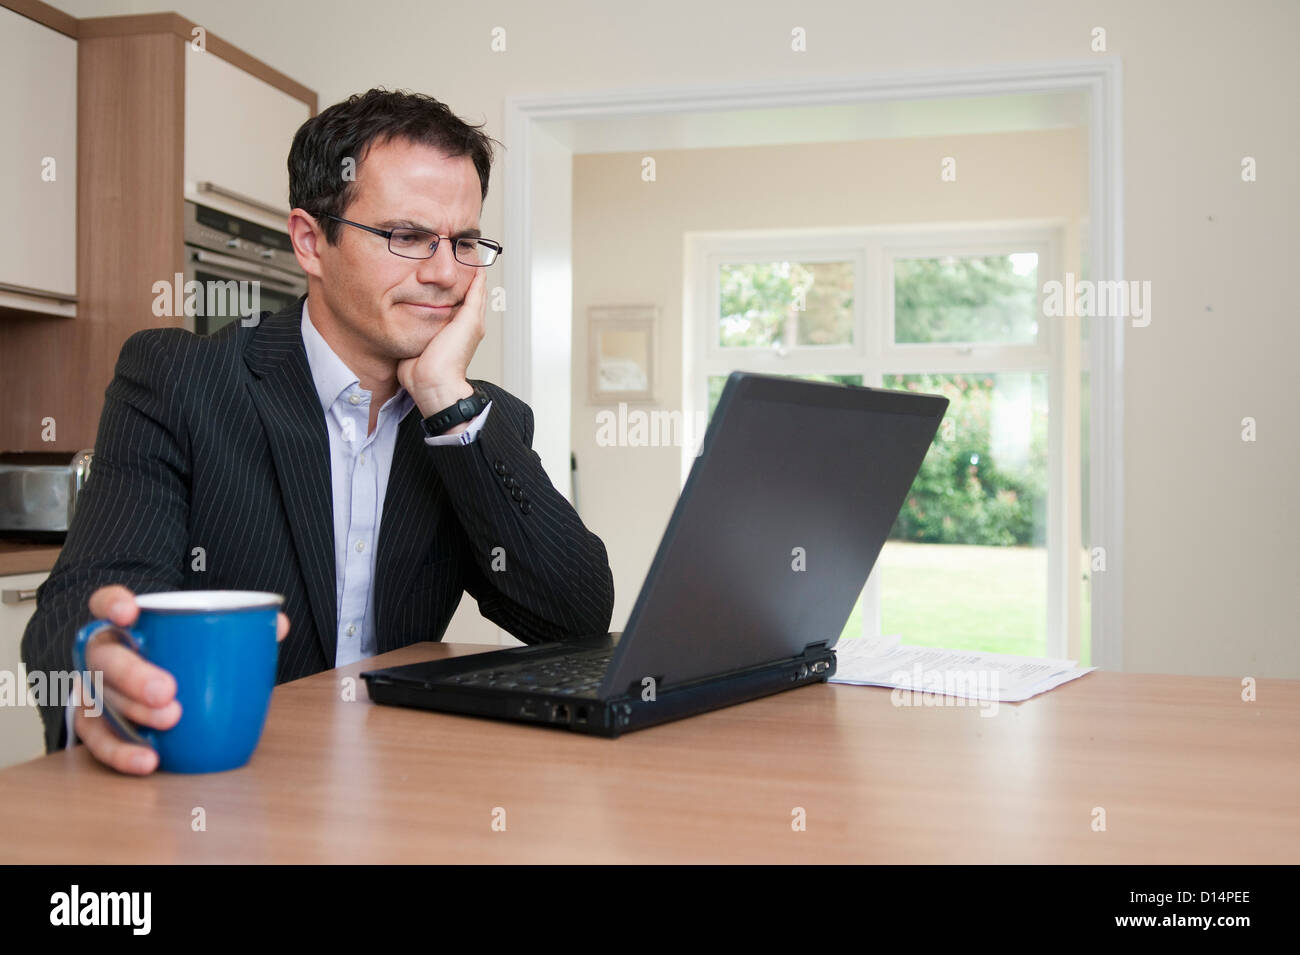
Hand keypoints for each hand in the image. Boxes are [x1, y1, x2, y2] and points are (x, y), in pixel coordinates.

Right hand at [74, 585, 289, 774]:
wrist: (151, 684)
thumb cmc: (179, 655)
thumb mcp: (202, 637)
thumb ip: (236, 627)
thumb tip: (277, 624)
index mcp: (124, 625)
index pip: (105, 603)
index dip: (112, 604)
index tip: (130, 611)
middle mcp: (102, 655)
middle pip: (105, 659)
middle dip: (134, 674)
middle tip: (167, 690)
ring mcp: (93, 690)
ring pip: (100, 700)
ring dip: (133, 713)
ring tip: (170, 721)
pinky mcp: (94, 725)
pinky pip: (99, 740)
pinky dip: (122, 751)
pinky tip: (149, 759)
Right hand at [396, 265, 486, 424]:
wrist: (429, 382)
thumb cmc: (451, 357)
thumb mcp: (468, 322)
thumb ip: (473, 298)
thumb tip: (481, 275)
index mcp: (469, 320)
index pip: (472, 290)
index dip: (468, 272)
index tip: (463, 252)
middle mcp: (453, 323)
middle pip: (450, 293)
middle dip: (447, 276)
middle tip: (440, 254)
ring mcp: (435, 329)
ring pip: (433, 301)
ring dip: (429, 287)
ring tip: (422, 267)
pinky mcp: (418, 334)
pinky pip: (416, 313)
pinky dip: (413, 301)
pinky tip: (407, 291)